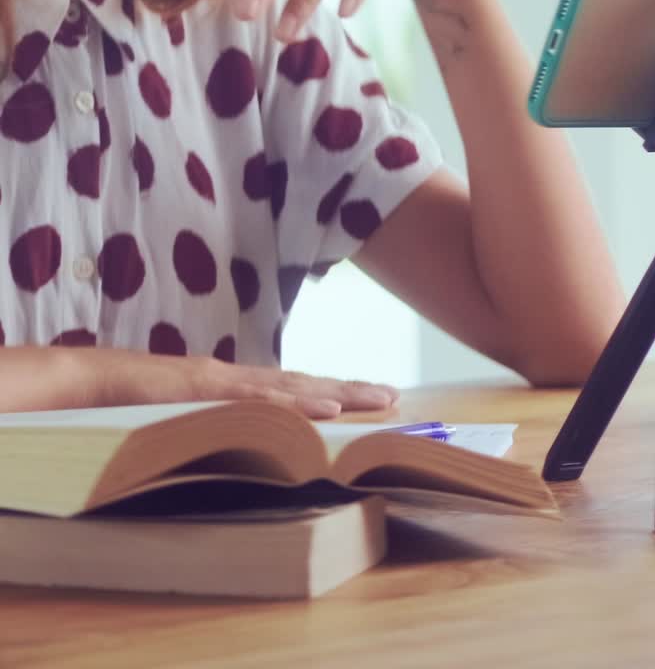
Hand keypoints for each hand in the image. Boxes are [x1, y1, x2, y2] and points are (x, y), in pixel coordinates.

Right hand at [83, 347, 399, 417]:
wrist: (88, 382)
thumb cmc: (131, 405)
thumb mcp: (182, 418)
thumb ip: (213, 426)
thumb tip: (243, 449)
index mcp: (230, 386)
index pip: (289, 388)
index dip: (330, 391)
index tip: (368, 397)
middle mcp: (234, 378)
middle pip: (302, 382)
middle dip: (349, 388)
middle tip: (393, 397)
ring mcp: (222, 380)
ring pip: (290, 386)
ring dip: (337, 391)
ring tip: (376, 399)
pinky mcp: (206, 387)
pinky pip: (258, 398)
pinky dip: (294, 401)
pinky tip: (326, 407)